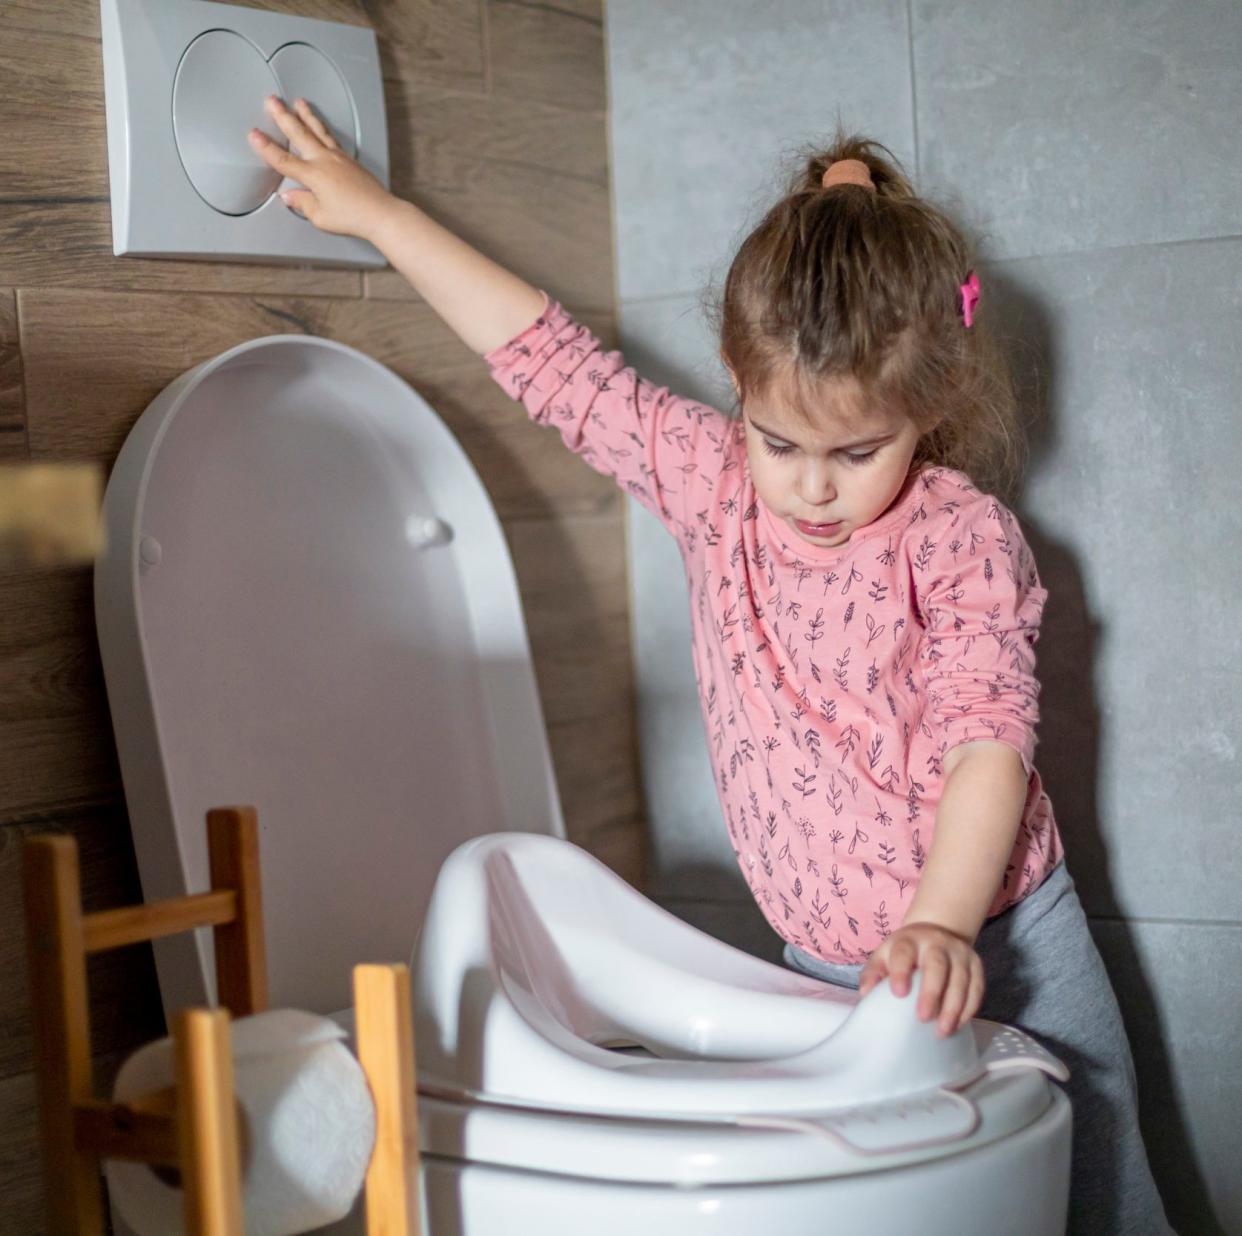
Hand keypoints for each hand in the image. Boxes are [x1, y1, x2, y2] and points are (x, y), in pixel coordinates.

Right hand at [248, 95, 397, 242]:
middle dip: (283, 116)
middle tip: (272, 101)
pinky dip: (322, 128)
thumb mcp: (321, 216)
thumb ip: (303, 203)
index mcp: (313, 175)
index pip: (283, 159)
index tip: (254, 134)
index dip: (266, 147)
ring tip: (298, 102)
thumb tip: (290, 196)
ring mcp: (339, 157)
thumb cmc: (354, 217)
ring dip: (306, 115)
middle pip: (299, 134)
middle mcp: (325, 161)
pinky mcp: (349, 159)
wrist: (381, 213)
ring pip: (318, 130)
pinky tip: (320, 125)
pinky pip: (331, 138)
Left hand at [857, 921, 984, 1036]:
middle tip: (923, 1018)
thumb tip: (865, 994)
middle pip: (937, 965)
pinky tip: (958, 1025)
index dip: (901, 972)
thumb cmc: (906, 952)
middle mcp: (937, 943)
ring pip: (960, 979)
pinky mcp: (976, 965)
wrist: (937, 932)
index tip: (899, 993)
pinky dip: (968, 1009)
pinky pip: (976, 988)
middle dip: (931, 992)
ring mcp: (959, 953)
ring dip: (953, 1007)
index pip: (904, 953)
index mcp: (909, 941)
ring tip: (942, 1031)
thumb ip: (874, 973)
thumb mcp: (885, 955)